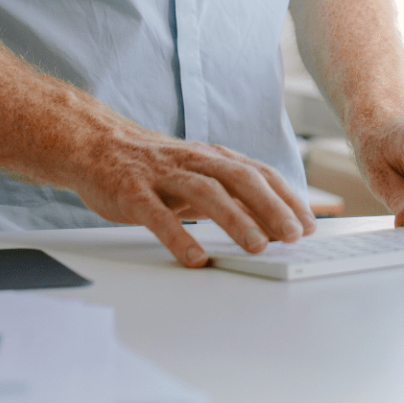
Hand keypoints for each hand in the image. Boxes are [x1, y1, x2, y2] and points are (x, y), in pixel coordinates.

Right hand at [65, 121, 316, 267]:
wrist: (94, 145)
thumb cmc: (151, 166)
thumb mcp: (196, 173)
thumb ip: (230, 194)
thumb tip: (271, 224)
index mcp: (211, 156)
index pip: (258, 172)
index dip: (287, 197)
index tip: (309, 224)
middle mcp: (192, 161)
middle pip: (239, 178)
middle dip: (271, 207)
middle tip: (293, 236)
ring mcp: (162, 176)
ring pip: (205, 192)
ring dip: (235, 219)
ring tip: (257, 247)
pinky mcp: (132, 192)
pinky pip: (158, 216)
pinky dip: (180, 237)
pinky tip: (196, 257)